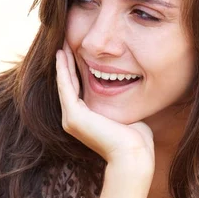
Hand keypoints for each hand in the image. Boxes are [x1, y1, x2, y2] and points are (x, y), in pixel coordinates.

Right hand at [56, 41, 154, 173]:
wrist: (133, 155)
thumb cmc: (136, 139)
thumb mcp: (125, 114)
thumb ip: (121, 102)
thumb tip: (129, 88)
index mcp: (84, 121)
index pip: (77, 90)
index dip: (76, 70)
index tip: (78, 52)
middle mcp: (73, 121)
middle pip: (68, 85)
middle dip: (67, 64)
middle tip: (65, 43)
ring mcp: (71, 119)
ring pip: (64, 84)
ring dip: (63, 63)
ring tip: (62, 44)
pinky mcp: (73, 116)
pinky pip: (66, 87)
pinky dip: (63, 69)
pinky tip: (63, 54)